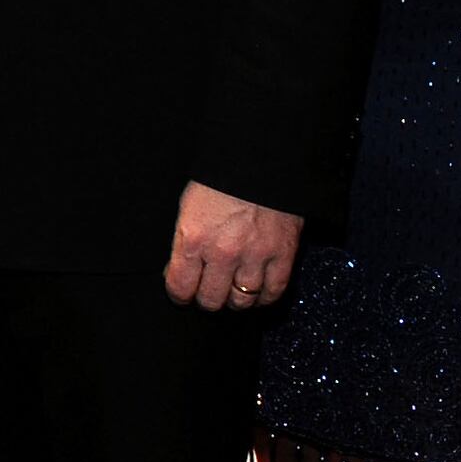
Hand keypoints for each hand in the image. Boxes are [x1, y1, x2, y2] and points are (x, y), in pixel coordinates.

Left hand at [164, 181, 300, 310]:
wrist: (258, 160)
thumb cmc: (218, 181)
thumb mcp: (187, 209)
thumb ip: (183, 243)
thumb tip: (177, 272)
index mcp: (193, 238)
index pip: (180, 287)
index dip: (180, 295)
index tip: (183, 293)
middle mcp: (222, 252)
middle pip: (211, 300)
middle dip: (206, 299)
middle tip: (208, 292)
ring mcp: (255, 255)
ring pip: (242, 301)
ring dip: (234, 301)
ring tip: (232, 292)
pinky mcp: (283, 254)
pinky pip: (273, 292)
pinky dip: (263, 298)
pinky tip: (256, 293)